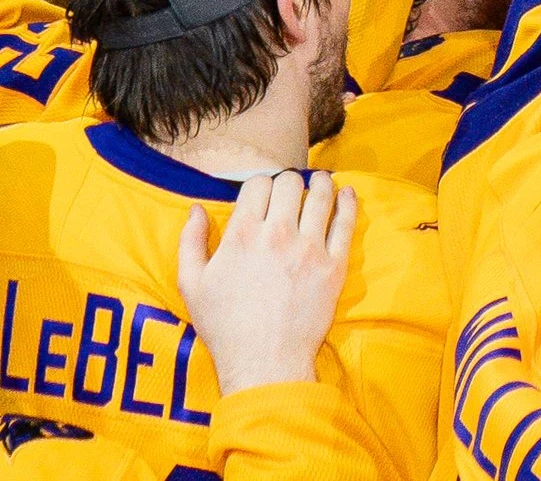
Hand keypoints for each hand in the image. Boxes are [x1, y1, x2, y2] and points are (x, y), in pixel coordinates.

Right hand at [176, 173, 353, 394]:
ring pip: (321, 196)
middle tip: (290, 190)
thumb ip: (191, 242)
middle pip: (290, 185)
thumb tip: (196, 210)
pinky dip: (348, 202)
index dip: (260, 184)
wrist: (264, 360)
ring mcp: (310, 248)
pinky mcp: (334, 265)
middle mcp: (278, 234)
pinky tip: (346, 193)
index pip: (258, 185)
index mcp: (242, 235)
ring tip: (319, 181)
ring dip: (320, 183)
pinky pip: (346, 222)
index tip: (263, 191)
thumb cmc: (225, 325)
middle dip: (288, 182)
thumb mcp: (191, 285)